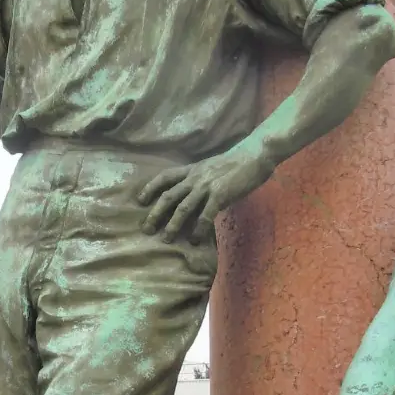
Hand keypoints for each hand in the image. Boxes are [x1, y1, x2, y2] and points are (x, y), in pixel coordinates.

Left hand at [137, 139, 273, 242]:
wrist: (254, 155)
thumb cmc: (235, 163)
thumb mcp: (210, 168)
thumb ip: (199, 180)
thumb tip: (191, 197)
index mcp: (191, 170)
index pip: (164, 177)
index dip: (150, 188)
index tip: (140, 200)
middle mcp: (194, 178)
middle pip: (168, 196)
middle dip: (155, 213)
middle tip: (146, 229)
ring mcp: (206, 186)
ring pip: (182, 208)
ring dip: (172, 225)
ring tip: (166, 239)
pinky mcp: (220, 195)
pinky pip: (205, 215)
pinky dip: (198, 229)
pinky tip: (194, 239)